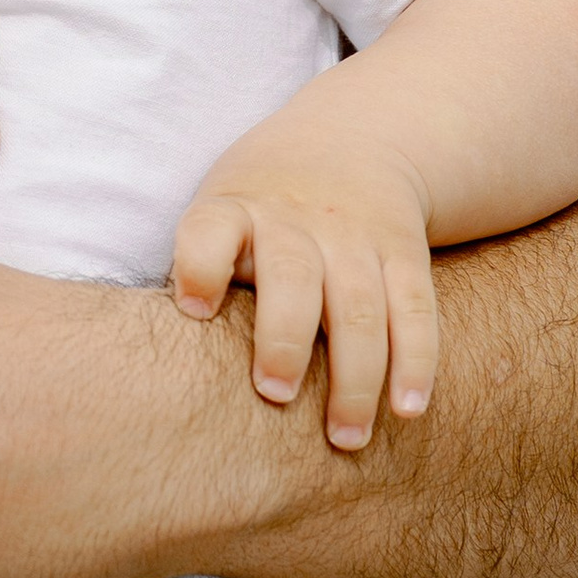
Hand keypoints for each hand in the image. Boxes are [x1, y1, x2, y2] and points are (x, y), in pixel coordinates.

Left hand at [172, 135, 439, 452]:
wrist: (351, 140)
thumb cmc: (258, 206)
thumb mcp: (220, 209)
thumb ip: (200, 271)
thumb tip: (162, 364)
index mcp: (235, 210)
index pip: (210, 231)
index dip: (200, 266)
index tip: (192, 310)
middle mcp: (296, 220)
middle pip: (292, 277)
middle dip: (284, 339)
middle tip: (276, 396)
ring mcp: (355, 237)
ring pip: (360, 306)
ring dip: (356, 376)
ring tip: (344, 437)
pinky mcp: (404, 254)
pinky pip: (415, 310)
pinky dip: (415, 362)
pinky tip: (408, 410)